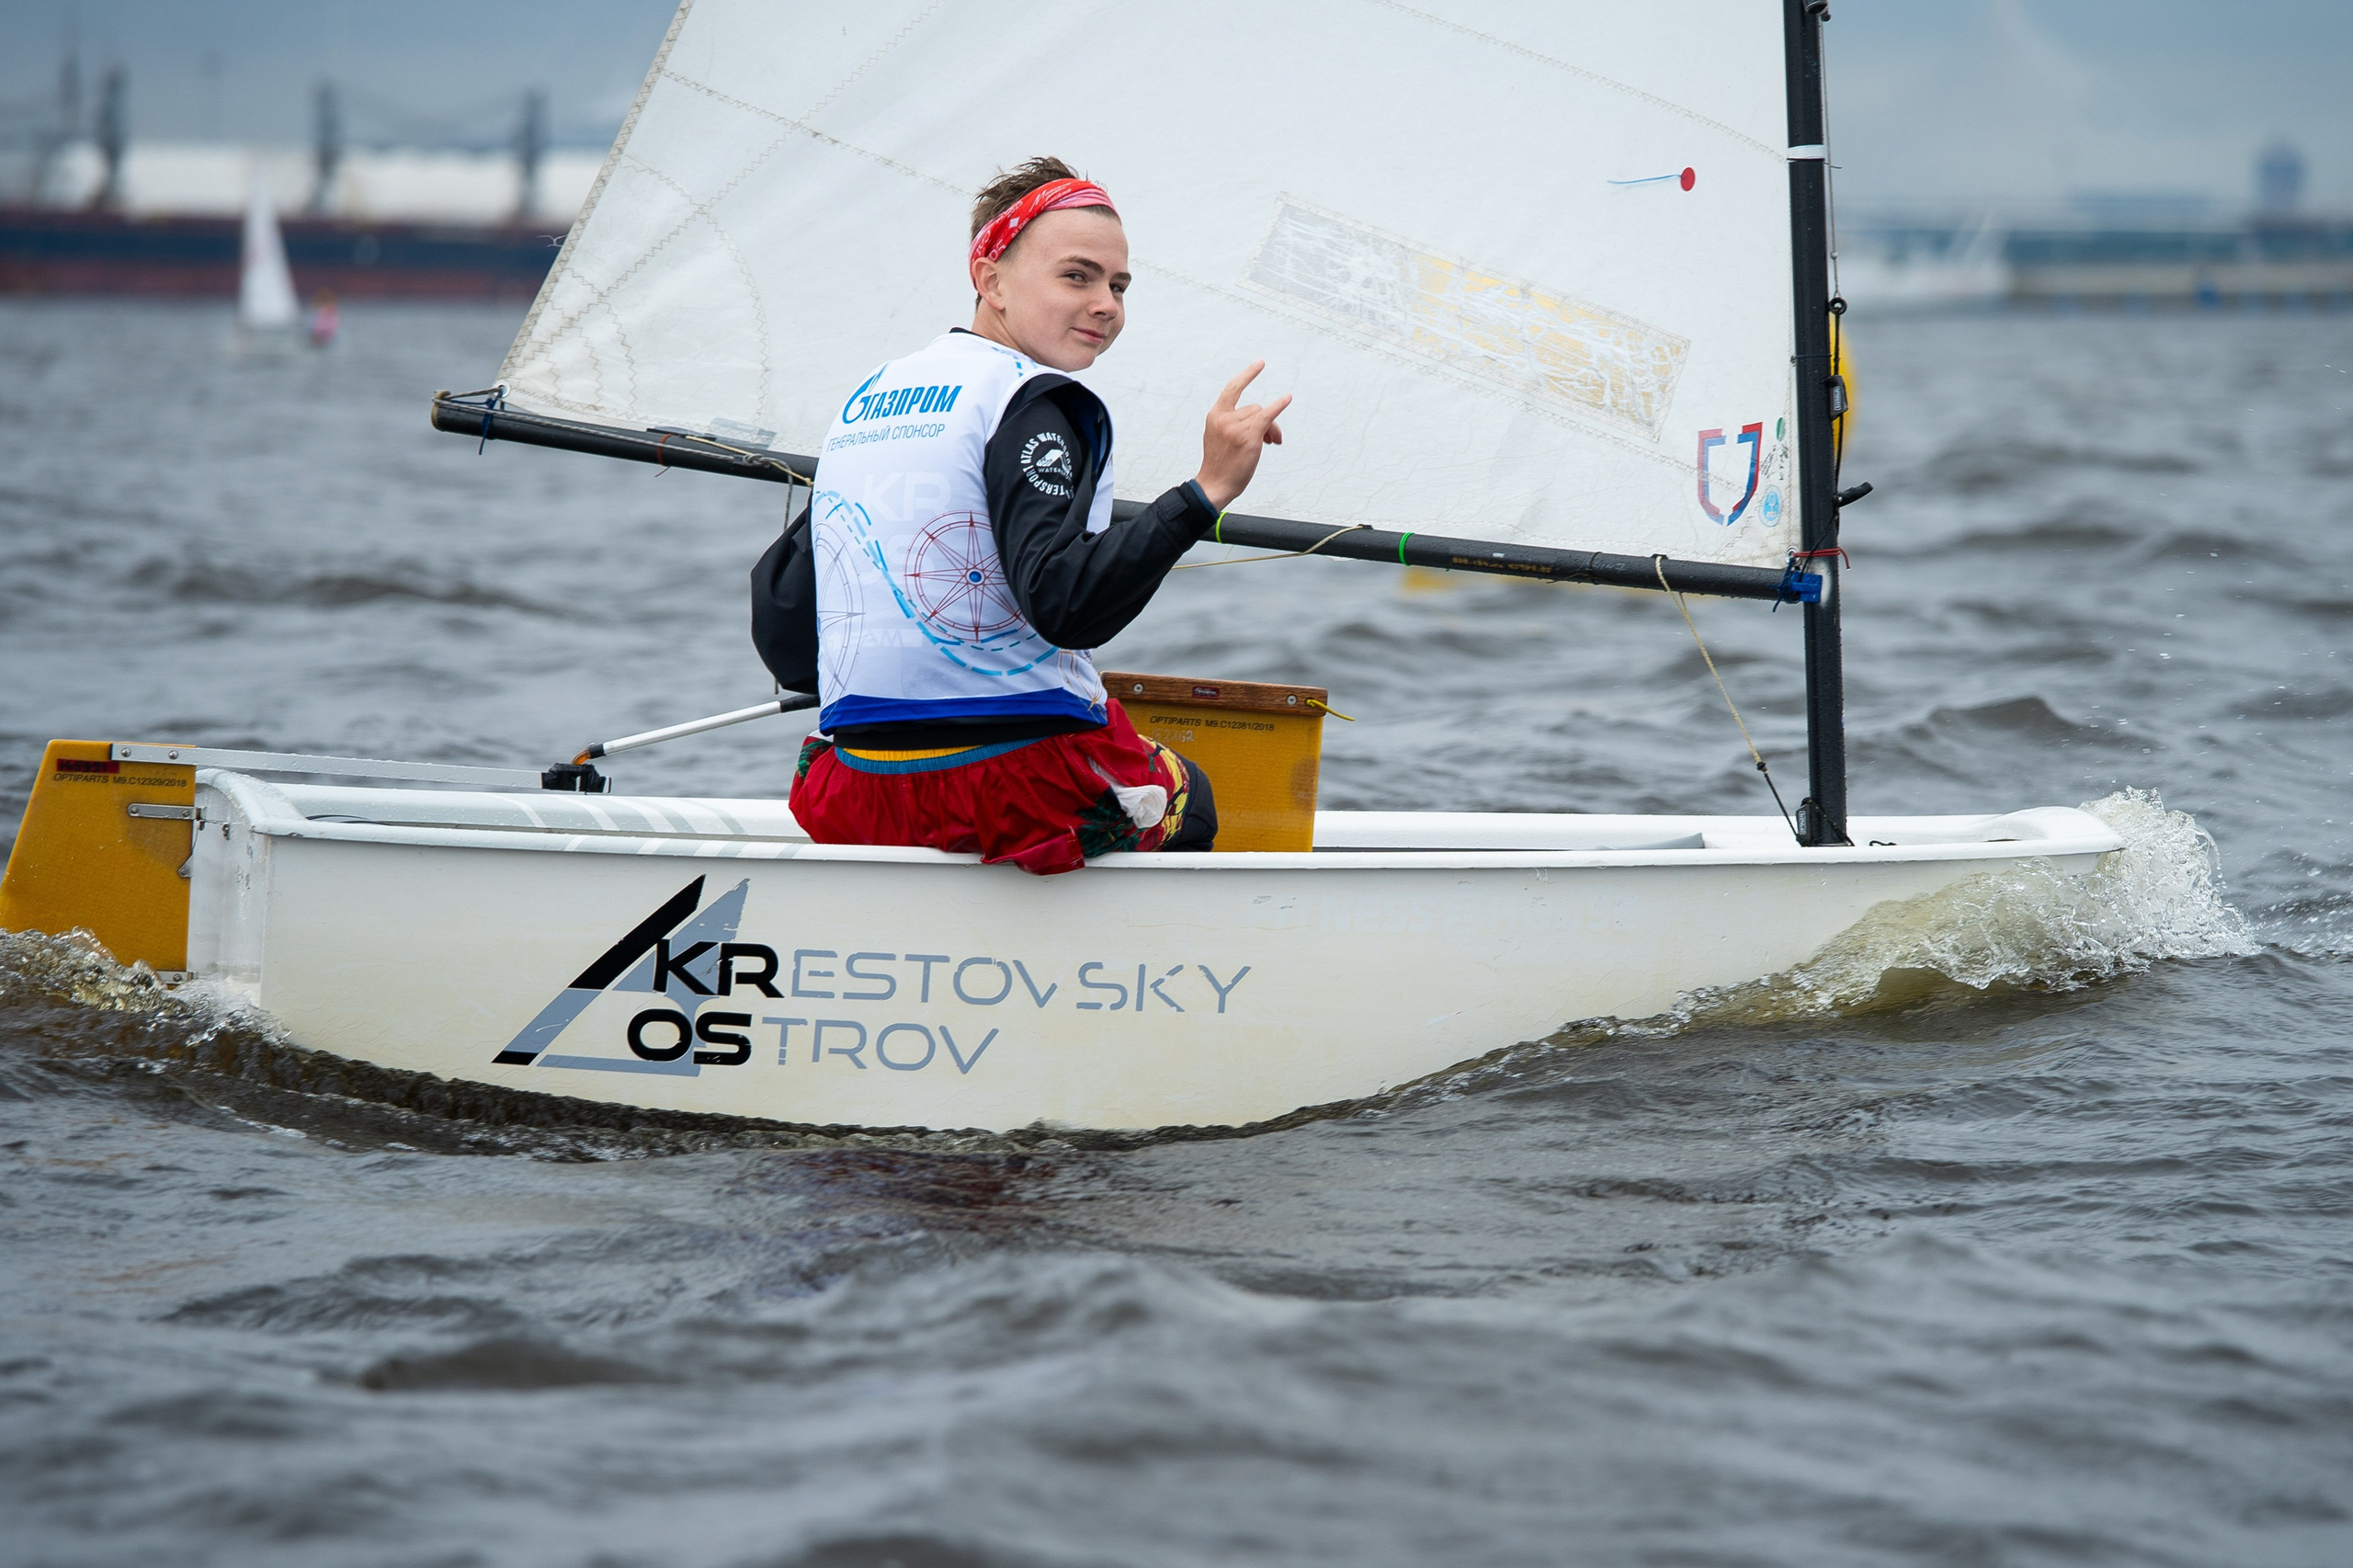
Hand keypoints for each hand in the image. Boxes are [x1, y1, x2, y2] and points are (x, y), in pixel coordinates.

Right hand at [1192, 361, 1291, 511]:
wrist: (1215, 484)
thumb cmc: (1220, 464)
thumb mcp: (1220, 437)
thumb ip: (1234, 423)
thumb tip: (1264, 422)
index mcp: (1215, 415)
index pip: (1233, 389)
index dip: (1247, 375)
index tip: (1260, 364)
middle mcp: (1224, 418)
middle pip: (1255, 408)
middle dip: (1266, 422)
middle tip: (1271, 440)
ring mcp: (1235, 427)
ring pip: (1263, 416)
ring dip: (1271, 429)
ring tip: (1271, 444)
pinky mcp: (1248, 437)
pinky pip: (1267, 416)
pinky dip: (1279, 406)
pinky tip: (1288, 398)